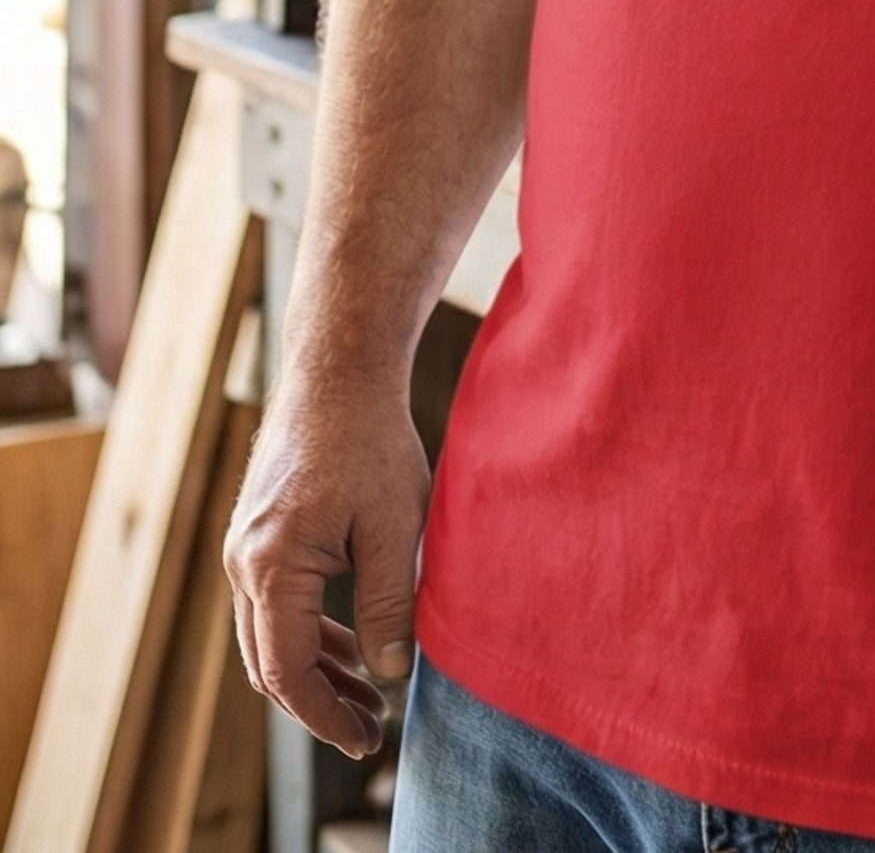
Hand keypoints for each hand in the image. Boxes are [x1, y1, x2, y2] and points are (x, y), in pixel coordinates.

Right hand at [224, 370, 430, 756]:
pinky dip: (309, 633)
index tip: (366, 738)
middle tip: (371, 731)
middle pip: (270, 664)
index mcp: (272, 566)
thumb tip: (387, 673)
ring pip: (270, 637)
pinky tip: (352, 646)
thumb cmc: (372, 441)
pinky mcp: (258, 535)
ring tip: (367, 698)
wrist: (338, 372)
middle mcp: (243, 563)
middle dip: (319, 704)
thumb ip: (389, 602)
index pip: (289, 671)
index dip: (326, 714)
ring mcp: (244, 549)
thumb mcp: (395, 525)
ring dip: (315, 671)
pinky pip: (275, 605)